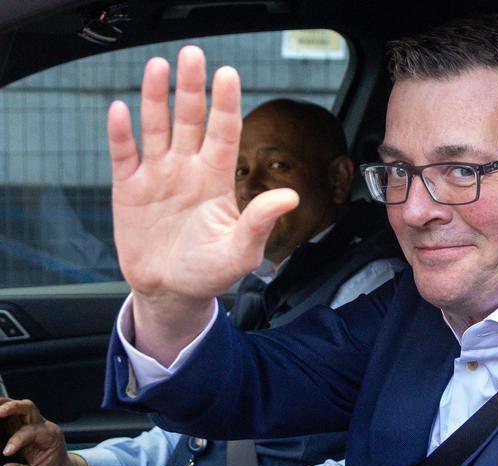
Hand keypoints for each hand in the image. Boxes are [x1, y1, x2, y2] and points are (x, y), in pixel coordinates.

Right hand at [0, 397, 87, 465]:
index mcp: (51, 436)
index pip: (32, 431)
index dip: (18, 439)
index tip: (6, 452)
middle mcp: (44, 426)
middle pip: (29, 408)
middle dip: (14, 407)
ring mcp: (35, 424)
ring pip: (22, 407)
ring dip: (7, 404)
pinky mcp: (26, 427)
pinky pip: (16, 415)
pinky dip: (6, 410)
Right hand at [108, 46, 298, 361]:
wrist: (171, 291)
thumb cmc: (209, 272)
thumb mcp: (241, 252)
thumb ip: (260, 222)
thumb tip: (290, 197)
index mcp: (216, 179)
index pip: (223, 133)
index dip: (225, 104)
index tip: (228, 74)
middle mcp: (188, 170)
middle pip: (190, 120)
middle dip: (191, 88)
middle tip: (192, 56)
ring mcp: (157, 176)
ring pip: (156, 128)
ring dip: (156, 99)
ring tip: (158, 67)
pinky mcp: (128, 189)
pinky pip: (123, 155)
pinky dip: (120, 134)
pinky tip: (120, 109)